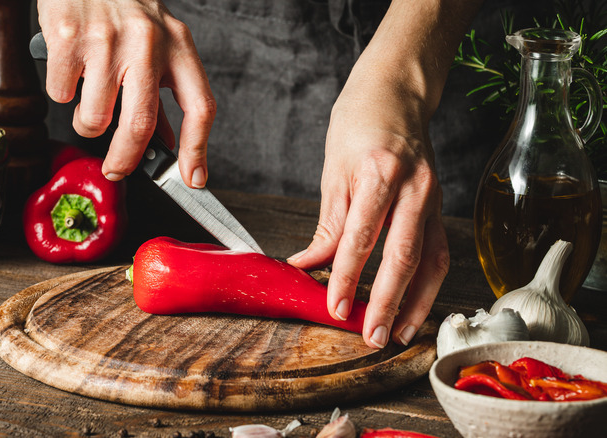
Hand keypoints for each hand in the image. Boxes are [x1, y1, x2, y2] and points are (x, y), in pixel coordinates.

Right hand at [37, 0, 215, 187]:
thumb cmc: (124, 9)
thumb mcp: (157, 44)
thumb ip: (162, 93)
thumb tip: (164, 145)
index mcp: (178, 45)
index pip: (200, 106)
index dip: (197, 149)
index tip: (193, 178)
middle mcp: (147, 42)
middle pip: (140, 125)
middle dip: (126, 160)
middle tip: (117, 170)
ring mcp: (106, 39)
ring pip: (94, 118)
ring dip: (88, 124)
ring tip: (90, 99)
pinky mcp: (68, 37)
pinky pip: (62, 94)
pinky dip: (63, 93)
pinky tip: (72, 69)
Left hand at [287, 0, 481, 348]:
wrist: (396, 93)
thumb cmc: (359, 123)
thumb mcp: (333, 169)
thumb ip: (328, 223)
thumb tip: (308, 263)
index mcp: (380, 174)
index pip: (361, 238)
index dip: (346, 277)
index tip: (334, 307)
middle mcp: (413, 188)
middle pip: (402, 256)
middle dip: (386, 302)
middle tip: (371, 335)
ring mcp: (432, 197)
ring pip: (429, 260)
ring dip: (415, 302)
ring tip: (398, 333)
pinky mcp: (439, 205)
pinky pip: (438, 250)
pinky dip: (428, 282)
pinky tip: (415, 303)